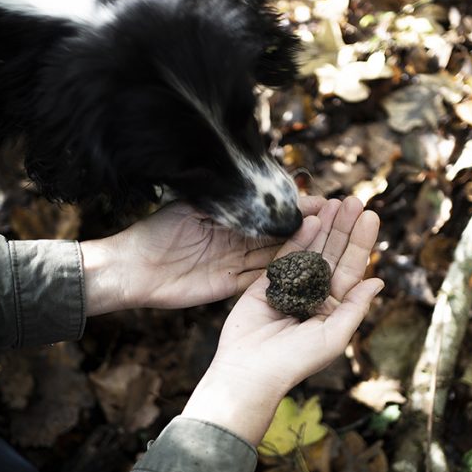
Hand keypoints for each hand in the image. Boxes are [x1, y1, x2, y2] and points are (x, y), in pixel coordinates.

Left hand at [82, 196, 334, 314]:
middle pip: (280, 234)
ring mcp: (235, 264)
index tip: (325, 203)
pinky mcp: (231, 286)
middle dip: (309, 227)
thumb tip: (257, 185)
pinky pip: (262, 279)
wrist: (132, 269)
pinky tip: (307, 270)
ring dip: (303, 250)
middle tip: (340, 220)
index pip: (272, 213)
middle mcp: (238, 241)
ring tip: (332, 242)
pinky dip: (284, 275)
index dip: (299, 209)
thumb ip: (227, 199)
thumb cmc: (158, 232)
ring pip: (276, 256)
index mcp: (231, 219)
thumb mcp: (196, 206)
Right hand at [181, 196, 382, 444]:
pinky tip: (312, 218)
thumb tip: (378, 280)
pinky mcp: (267, 282)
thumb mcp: (333, 335)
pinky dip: (298, 237)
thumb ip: (355, 306)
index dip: (361, 243)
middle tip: (355, 200)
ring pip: (312, 249)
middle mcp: (315, 293)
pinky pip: (285, 254)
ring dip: (325, 226)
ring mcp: (291, 286)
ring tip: (336, 201)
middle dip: (345, 227)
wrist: (249, 371)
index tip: (371, 217)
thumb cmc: (295, 361)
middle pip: (334, 253)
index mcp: (334, 307)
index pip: (352, 269)